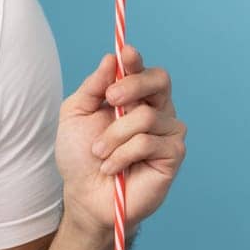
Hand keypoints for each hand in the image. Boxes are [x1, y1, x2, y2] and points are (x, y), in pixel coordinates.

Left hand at [52, 45, 187, 239]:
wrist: (84, 196)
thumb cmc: (80, 155)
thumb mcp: (76, 114)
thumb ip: (93, 86)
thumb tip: (112, 59)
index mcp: (134, 97)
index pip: (144, 70)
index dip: (136, 60)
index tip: (126, 53)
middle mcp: (156, 110)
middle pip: (160, 80)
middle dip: (132, 86)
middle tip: (110, 99)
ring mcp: (168, 132)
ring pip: (145, 116)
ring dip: (114, 136)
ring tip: (100, 153)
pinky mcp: (173, 155)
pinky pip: (147, 142)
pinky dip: (121, 155)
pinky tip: (112, 167)